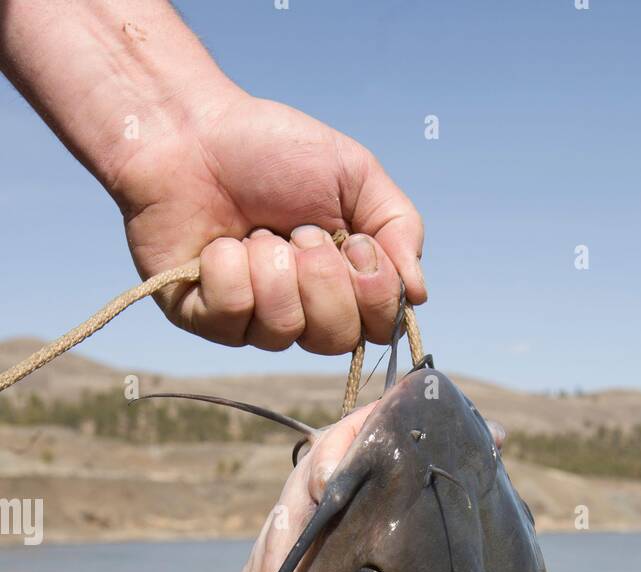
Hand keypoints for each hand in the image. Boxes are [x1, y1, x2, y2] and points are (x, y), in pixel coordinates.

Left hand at [112, 89, 425, 352]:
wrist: (191, 132)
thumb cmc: (271, 151)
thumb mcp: (355, 175)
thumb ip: (400, 228)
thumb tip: (418, 295)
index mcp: (344, 285)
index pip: (380, 327)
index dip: (373, 290)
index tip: (353, 240)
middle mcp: (303, 313)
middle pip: (337, 338)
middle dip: (320, 275)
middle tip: (297, 230)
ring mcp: (253, 323)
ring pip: (284, 329)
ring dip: (272, 266)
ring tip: (255, 232)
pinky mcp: (206, 320)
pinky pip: (233, 316)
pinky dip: (229, 268)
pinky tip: (218, 244)